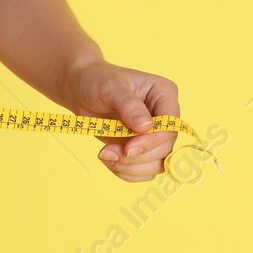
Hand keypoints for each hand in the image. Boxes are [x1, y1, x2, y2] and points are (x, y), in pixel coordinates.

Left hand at [67, 60, 179, 181]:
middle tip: (107, 152)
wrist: (81, 91)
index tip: (128, 149)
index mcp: (164, 94)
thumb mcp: (110, 88)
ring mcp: (155, 135)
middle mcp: (164, 116)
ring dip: (130, 168)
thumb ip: (129, 105)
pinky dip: (125, 171)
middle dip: (136, 157)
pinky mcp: (142, 148)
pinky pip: (143, 171)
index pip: (171, 125)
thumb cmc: (97, 81)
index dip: (153, 141)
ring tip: (105, 155)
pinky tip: (108, 159)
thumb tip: (146, 126)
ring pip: (156, 164)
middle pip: (165, 149)